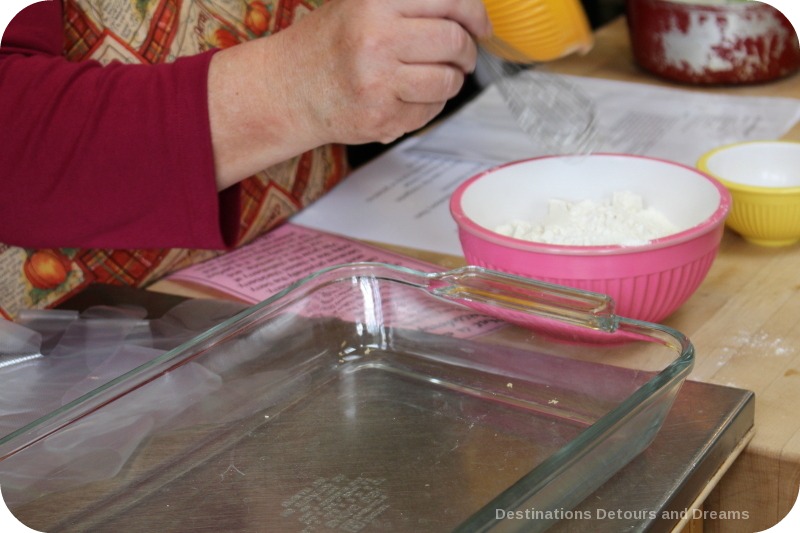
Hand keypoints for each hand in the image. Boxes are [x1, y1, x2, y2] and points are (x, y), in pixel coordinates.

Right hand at [281, 0, 492, 144]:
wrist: (288, 90)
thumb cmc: (328, 46)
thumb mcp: (360, 4)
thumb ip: (407, 3)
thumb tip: (466, 12)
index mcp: (375, 4)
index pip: (449, 0)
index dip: (475, 13)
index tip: (481, 25)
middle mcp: (377, 40)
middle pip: (454, 42)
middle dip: (467, 51)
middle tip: (462, 56)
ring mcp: (379, 82)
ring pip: (448, 81)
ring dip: (452, 81)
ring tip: (436, 77)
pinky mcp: (381, 117)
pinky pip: (430, 111)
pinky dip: (430, 105)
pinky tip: (409, 97)